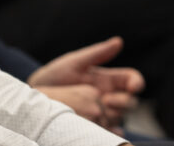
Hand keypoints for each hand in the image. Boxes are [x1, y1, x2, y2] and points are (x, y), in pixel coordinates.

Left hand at [28, 37, 143, 130]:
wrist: (37, 95)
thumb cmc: (56, 75)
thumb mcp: (75, 62)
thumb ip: (97, 53)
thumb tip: (119, 41)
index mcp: (109, 80)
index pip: (132, 80)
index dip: (136, 83)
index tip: (132, 86)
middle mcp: (109, 96)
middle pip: (130, 101)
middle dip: (124, 102)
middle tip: (107, 100)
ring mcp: (102, 113)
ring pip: (120, 117)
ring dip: (114, 116)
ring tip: (99, 113)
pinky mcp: (95, 126)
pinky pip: (108, 132)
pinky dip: (110, 133)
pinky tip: (105, 131)